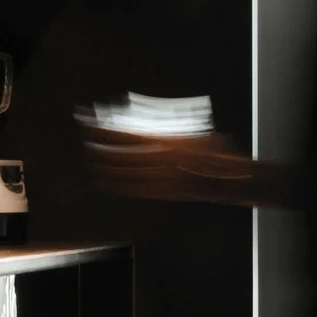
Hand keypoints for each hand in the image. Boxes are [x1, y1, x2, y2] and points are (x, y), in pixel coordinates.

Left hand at [83, 128, 256, 204]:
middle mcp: (162, 159)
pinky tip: (107, 180)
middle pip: (122, 153)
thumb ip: (171, 132)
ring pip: (126, 172)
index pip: (128, 134)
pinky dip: (119, 184)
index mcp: (169, 140)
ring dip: (106, 164)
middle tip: (86, 138)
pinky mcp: (164, 193)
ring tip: (92, 157)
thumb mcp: (194, 133)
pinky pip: (135, 189)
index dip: (107, 130)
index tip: (93, 123)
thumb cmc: (218, 154)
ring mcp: (162, 178)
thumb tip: (150, 129)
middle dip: (101, 145)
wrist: (231, 179)